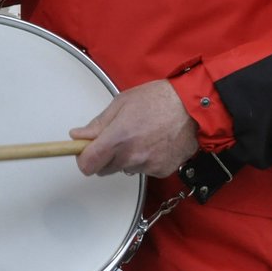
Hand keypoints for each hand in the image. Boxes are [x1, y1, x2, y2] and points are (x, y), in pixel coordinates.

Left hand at [70, 80, 199, 177]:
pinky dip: (145, 159)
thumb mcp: (122, 103)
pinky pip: (144, 169)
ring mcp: (147, 166)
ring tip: (141, 136)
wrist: (193, 107)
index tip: (86, 151)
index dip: (84, 158)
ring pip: (124, 168)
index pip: (87, 165)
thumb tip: (79, 135)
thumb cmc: (159, 99)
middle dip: (104, 156)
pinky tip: (154, 143)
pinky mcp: (161, 171)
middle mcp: (131, 156)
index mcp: (117, 138)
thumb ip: (98, 123)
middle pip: (103, 169)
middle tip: (116, 138)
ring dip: (127, 157)